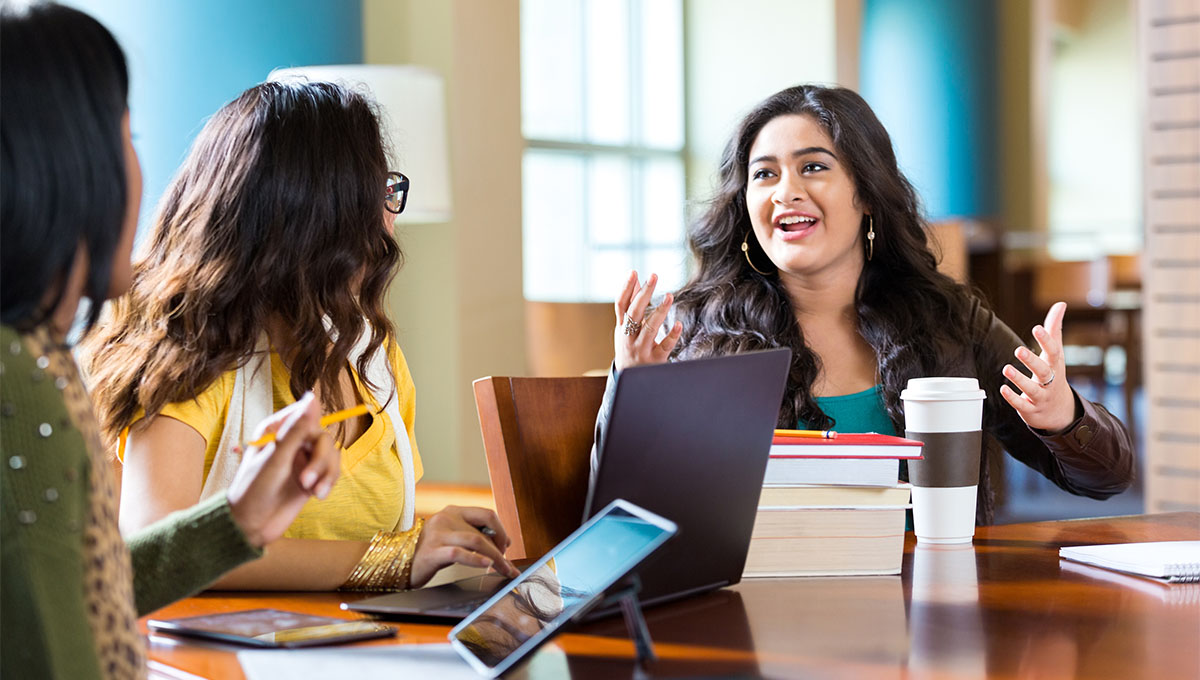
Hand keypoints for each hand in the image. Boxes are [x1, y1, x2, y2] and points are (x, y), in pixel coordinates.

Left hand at [226, 392, 339, 547]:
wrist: (250, 526)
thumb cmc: (253, 490)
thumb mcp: (275, 458)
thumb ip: (296, 429)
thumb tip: (312, 397)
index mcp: (275, 430)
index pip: (304, 415)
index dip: (312, 427)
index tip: (309, 445)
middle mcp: (291, 442)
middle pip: (322, 438)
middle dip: (320, 460)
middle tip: (307, 481)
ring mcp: (302, 460)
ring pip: (331, 455)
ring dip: (327, 473)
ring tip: (315, 492)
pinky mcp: (311, 477)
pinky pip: (332, 471)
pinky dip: (329, 482)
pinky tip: (318, 495)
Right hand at [409, 505, 518, 587]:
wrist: (401, 564)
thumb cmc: (432, 552)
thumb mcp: (453, 537)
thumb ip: (474, 535)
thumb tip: (505, 542)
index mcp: (454, 511)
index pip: (487, 514)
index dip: (501, 531)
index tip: (506, 547)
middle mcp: (446, 518)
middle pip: (483, 530)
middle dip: (500, 549)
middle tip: (507, 566)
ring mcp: (438, 533)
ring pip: (476, 541)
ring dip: (495, 557)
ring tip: (504, 569)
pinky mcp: (432, 551)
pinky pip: (459, 553)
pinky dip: (476, 559)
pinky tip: (486, 565)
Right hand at [613, 270, 681, 370]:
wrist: (630, 382)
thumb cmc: (631, 348)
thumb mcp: (627, 328)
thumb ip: (632, 305)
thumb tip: (634, 279)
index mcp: (622, 327)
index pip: (621, 304)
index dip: (626, 288)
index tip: (633, 272)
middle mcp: (628, 337)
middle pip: (634, 312)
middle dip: (644, 294)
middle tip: (653, 276)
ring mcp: (640, 349)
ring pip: (649, 328)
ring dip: (659, 311)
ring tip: (670, 296)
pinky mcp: (654, 360)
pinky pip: (664, 346)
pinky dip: (671, 335)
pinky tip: (678, 324)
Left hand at [999, 302, 1077, 432]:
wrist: (1061, 411)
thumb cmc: (1054, 375)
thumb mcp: (1055, 354)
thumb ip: (1054, 329)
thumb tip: (1061, 304)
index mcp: (1055, 365)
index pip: (1054, 352)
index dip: (1047, 340)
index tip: (1037, 328)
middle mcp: (1050, 381)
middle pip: (1044, 371)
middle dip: (1032, 361)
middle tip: (1018, 350)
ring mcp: (1041, 397)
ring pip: (1032, 389)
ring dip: (1019, 380)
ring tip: (1006, 368)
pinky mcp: (1031, 409)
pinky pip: (1022, 405)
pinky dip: (1013, 398)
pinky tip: (1002, 389)